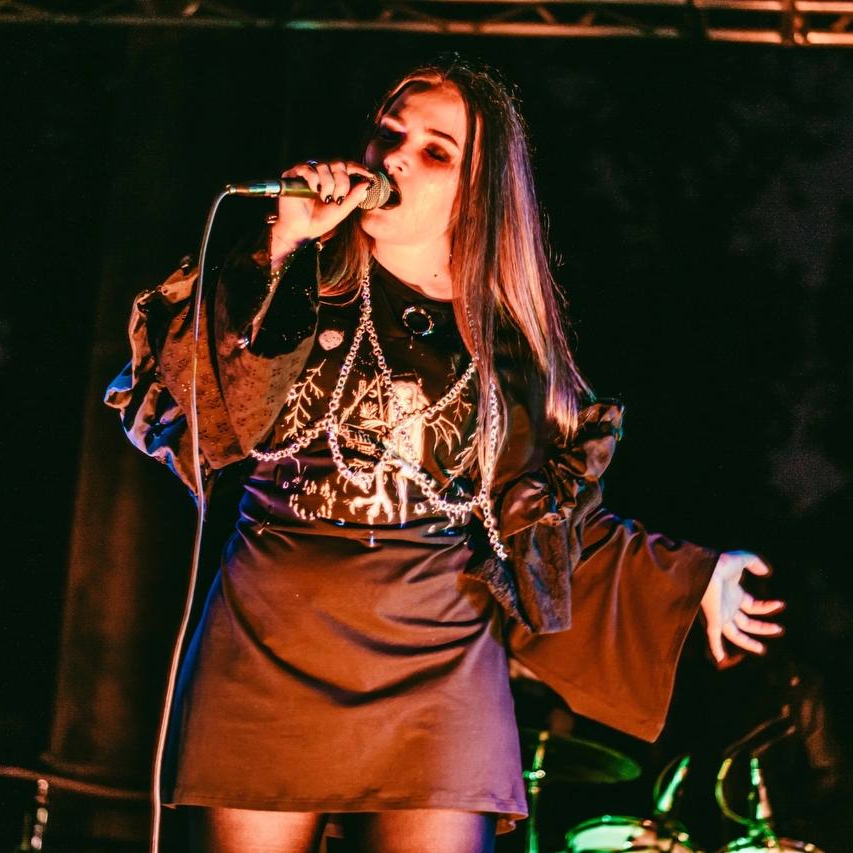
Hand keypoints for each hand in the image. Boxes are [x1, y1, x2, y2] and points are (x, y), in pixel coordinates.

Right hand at [270, 159, 374, 264]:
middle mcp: (322, 174)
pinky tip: (314, 189)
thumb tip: (366, 183)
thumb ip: (353, 198)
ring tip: (324, 198)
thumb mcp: (341, 211)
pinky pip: (307, 168)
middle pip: (338, 164)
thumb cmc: (320, 221)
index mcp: (335, 180)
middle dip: (342, 181)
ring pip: (323, 165)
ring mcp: (308, 173)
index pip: (348, 167)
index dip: (359, 168)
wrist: (301, 230)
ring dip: (328, 183)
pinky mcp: (294, 175)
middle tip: (338, 197)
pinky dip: (313, 178)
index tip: (370, 175)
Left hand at [700, 550, 784, 664]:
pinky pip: (713, 638)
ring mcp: (720, 615)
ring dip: (748, 642)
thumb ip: (755, 563)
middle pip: (747, 623)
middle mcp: (727, 607)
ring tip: (762, 650)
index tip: (780, 604)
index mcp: (734, 594)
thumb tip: (766, 572)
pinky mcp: (713, 621)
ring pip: (735, 634)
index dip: (767, 607)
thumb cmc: (722, 563)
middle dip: (762, 628)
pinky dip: (716, 648)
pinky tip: (720, 659)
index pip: (753, 606)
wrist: (707, 569)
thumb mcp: (742, 559)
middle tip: (778, 629)